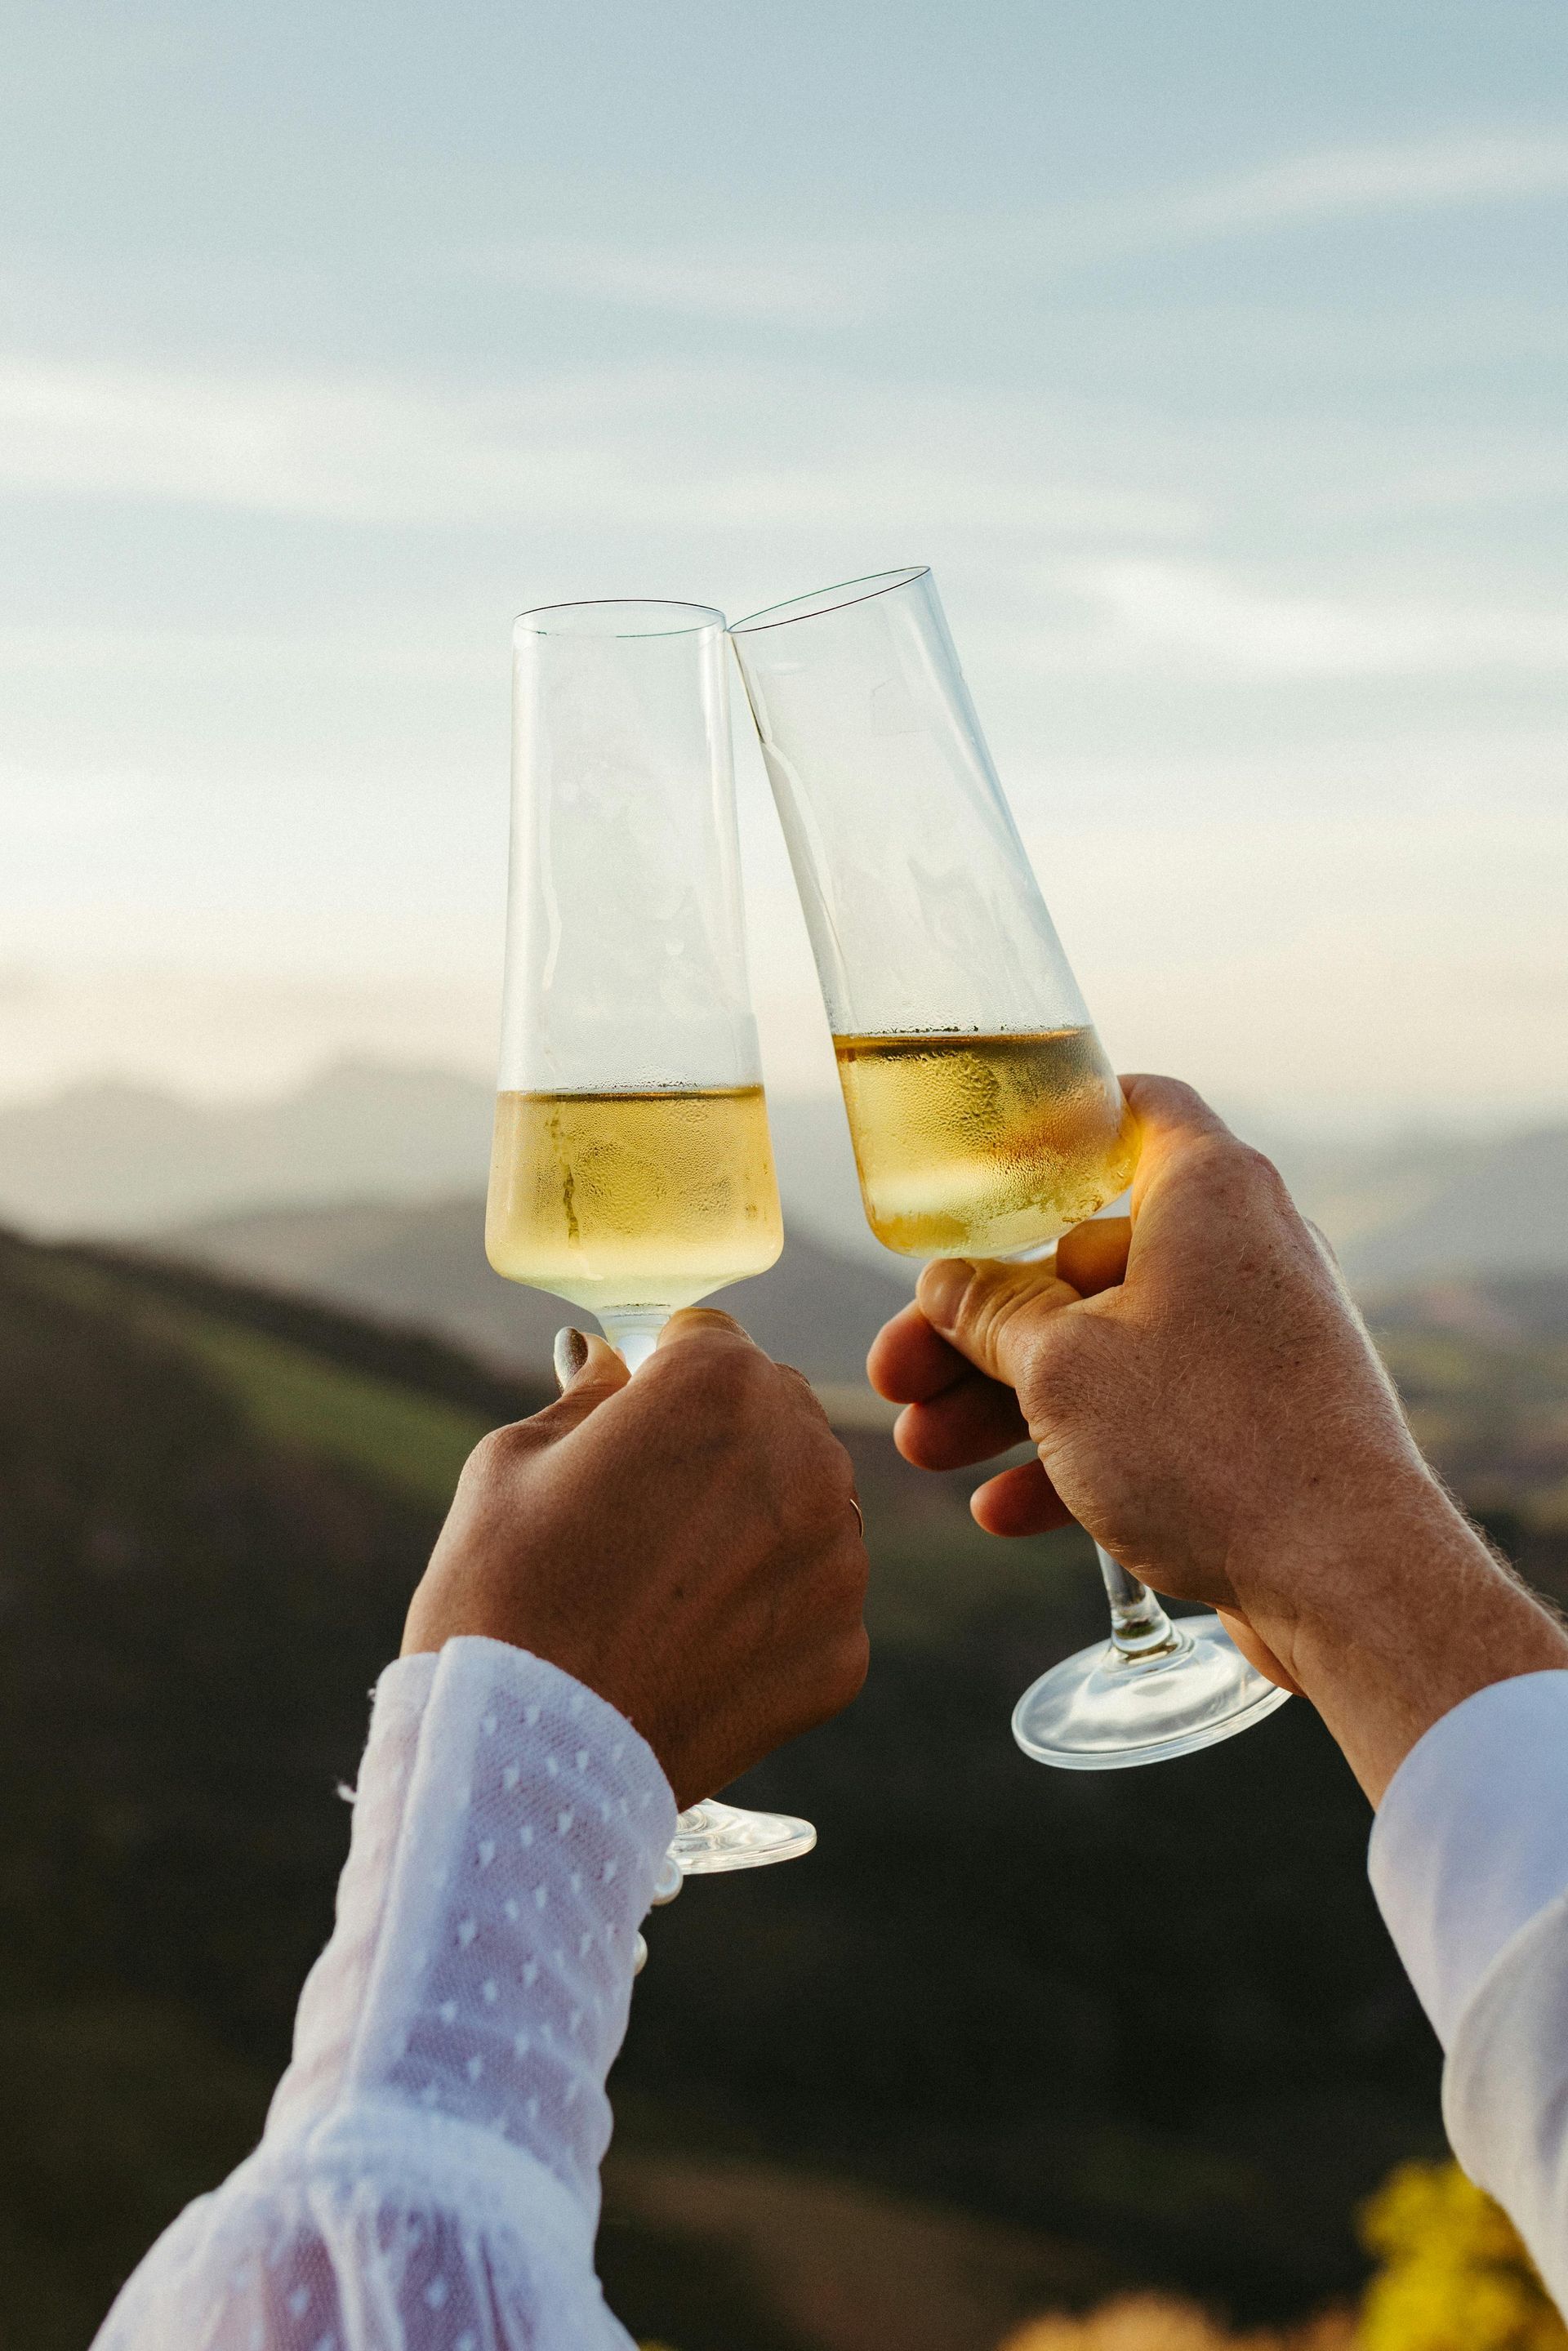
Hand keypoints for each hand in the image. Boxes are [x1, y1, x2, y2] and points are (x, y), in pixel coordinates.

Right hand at [403, 1311, 868, 1810]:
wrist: (524, 1761)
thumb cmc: (501, 1595)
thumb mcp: (513, 1461)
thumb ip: (586, 1396)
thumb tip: (606, 1360)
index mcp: (720, 1387)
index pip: (711, 1343)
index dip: (660, 1377)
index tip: (628, 1423)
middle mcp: (804, 1458)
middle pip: (774, 1416)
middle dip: (720, 1443)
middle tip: (641, 1510)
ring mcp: (836, 1561)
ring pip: (805, 1508)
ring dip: (754, 1524)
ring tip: (666, 1585)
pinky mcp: (844, 1651)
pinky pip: (813, 1602)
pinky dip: (766, 1615)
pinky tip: (693, 1646)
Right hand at [868, 1074, 1567, 1799]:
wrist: (1348, 1579)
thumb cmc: (1206, 1442)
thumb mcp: (1061, 1368)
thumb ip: (991, 1315)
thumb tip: (945, 1286)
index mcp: (1209, 1192)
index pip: (1132, 1109)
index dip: (1052, 1130)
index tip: (980, 1174)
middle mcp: (1242, 1251)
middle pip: (1085, 1258)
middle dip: (981, 1323)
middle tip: (898, 1374)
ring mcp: (1256, 1341)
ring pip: (1109, 1346)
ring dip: (1008, 1398)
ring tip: (925, 1450)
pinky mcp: (1264, 1422)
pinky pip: (1152, 1416)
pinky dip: (1078, 1452)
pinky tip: (1003, 1511)